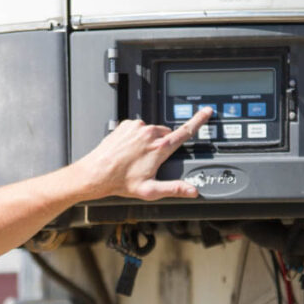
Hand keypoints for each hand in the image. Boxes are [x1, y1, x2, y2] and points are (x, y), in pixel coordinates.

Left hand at [76, 107, 213, 200]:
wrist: (96, 173)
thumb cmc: (120, 182)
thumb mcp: (150, 190)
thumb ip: (174, 189)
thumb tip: (192, 191)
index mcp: (160, 148)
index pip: (185, 131)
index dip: (199, 121)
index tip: (207, 112)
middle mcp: (149, 133)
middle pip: (166, 135)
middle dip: (164, 145)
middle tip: (151, 161)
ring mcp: (136, 128)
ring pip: (152, 131)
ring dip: (149, 142)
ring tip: (136, 158)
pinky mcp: (125, 125)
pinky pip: (137, 129)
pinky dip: (136, 138)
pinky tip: (129, 151)